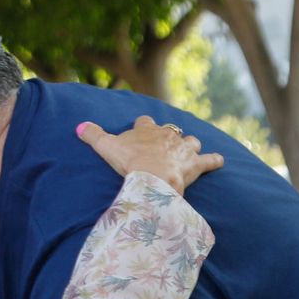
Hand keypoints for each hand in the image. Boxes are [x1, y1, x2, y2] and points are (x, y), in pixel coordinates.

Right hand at [78, 115, 222, 194]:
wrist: (153, 176)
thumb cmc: (129, 161)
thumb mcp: (106, 147)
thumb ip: (92, 135)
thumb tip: (79, 126)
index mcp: (147, 129)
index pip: (145, 121)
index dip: (143, 125)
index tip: (140, 129)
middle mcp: (168, 135)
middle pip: (170, 131)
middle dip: (168, 136)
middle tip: (163, 144)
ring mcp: (183, 149)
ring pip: (191, 141)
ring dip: (190, 145)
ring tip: (190, 149)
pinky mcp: (195, 164)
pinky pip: (209, 160)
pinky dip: (214, 160)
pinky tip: (219, 161)